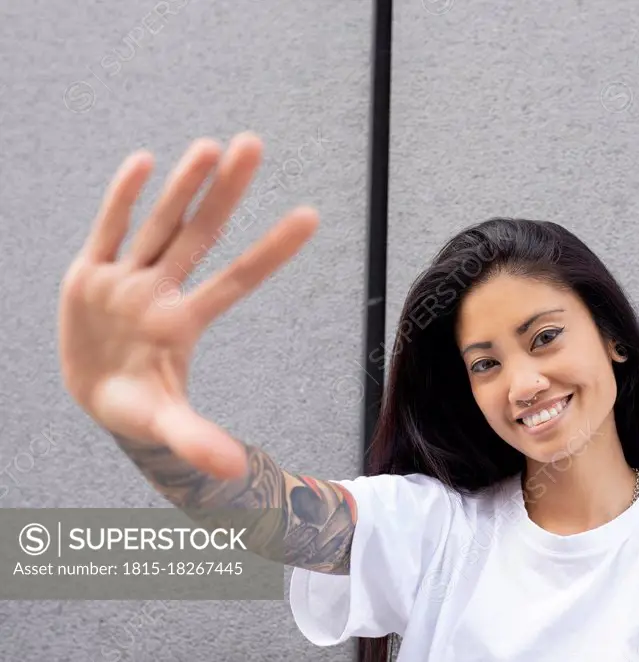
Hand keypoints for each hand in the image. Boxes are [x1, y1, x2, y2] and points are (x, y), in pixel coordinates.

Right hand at [58, 132, 317, 478]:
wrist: (93, 396)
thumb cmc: (137, 407)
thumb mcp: (164, 425)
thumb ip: (197, 440)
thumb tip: (232, 471)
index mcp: (184, 323)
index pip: (238, 279)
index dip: (271, 250)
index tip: (311, 216)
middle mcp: (161, 292)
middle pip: (199, 234)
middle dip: (225, 192)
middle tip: (254, 145)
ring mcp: (126, 279)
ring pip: (158, 224)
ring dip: (181, 185)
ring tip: (210, 146)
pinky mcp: (88, 274)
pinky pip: (107, 230)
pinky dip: (120, 198)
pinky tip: (143, 161)